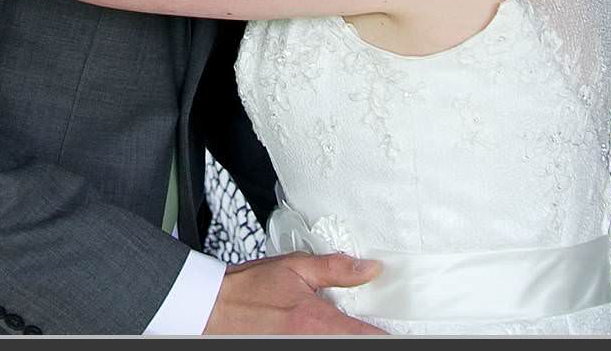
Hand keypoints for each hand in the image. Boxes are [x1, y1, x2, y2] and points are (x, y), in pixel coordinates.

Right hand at [205, 252, 384, 334]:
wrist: (211, 307)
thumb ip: (335, 269)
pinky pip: (322, 345)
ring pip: (341, 344)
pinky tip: (320, 327)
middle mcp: (313, 342)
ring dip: (347, 334)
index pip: (370, 336)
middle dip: (367, 333)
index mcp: (319, 323)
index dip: (388, 334)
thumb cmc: (246, 290)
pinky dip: (328, 336)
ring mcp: (300, 348)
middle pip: (357, 343)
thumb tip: (369, 269)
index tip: (398, 330)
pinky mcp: (291, 349)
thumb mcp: (294, 268)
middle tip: (369, 324)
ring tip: (345, 323)